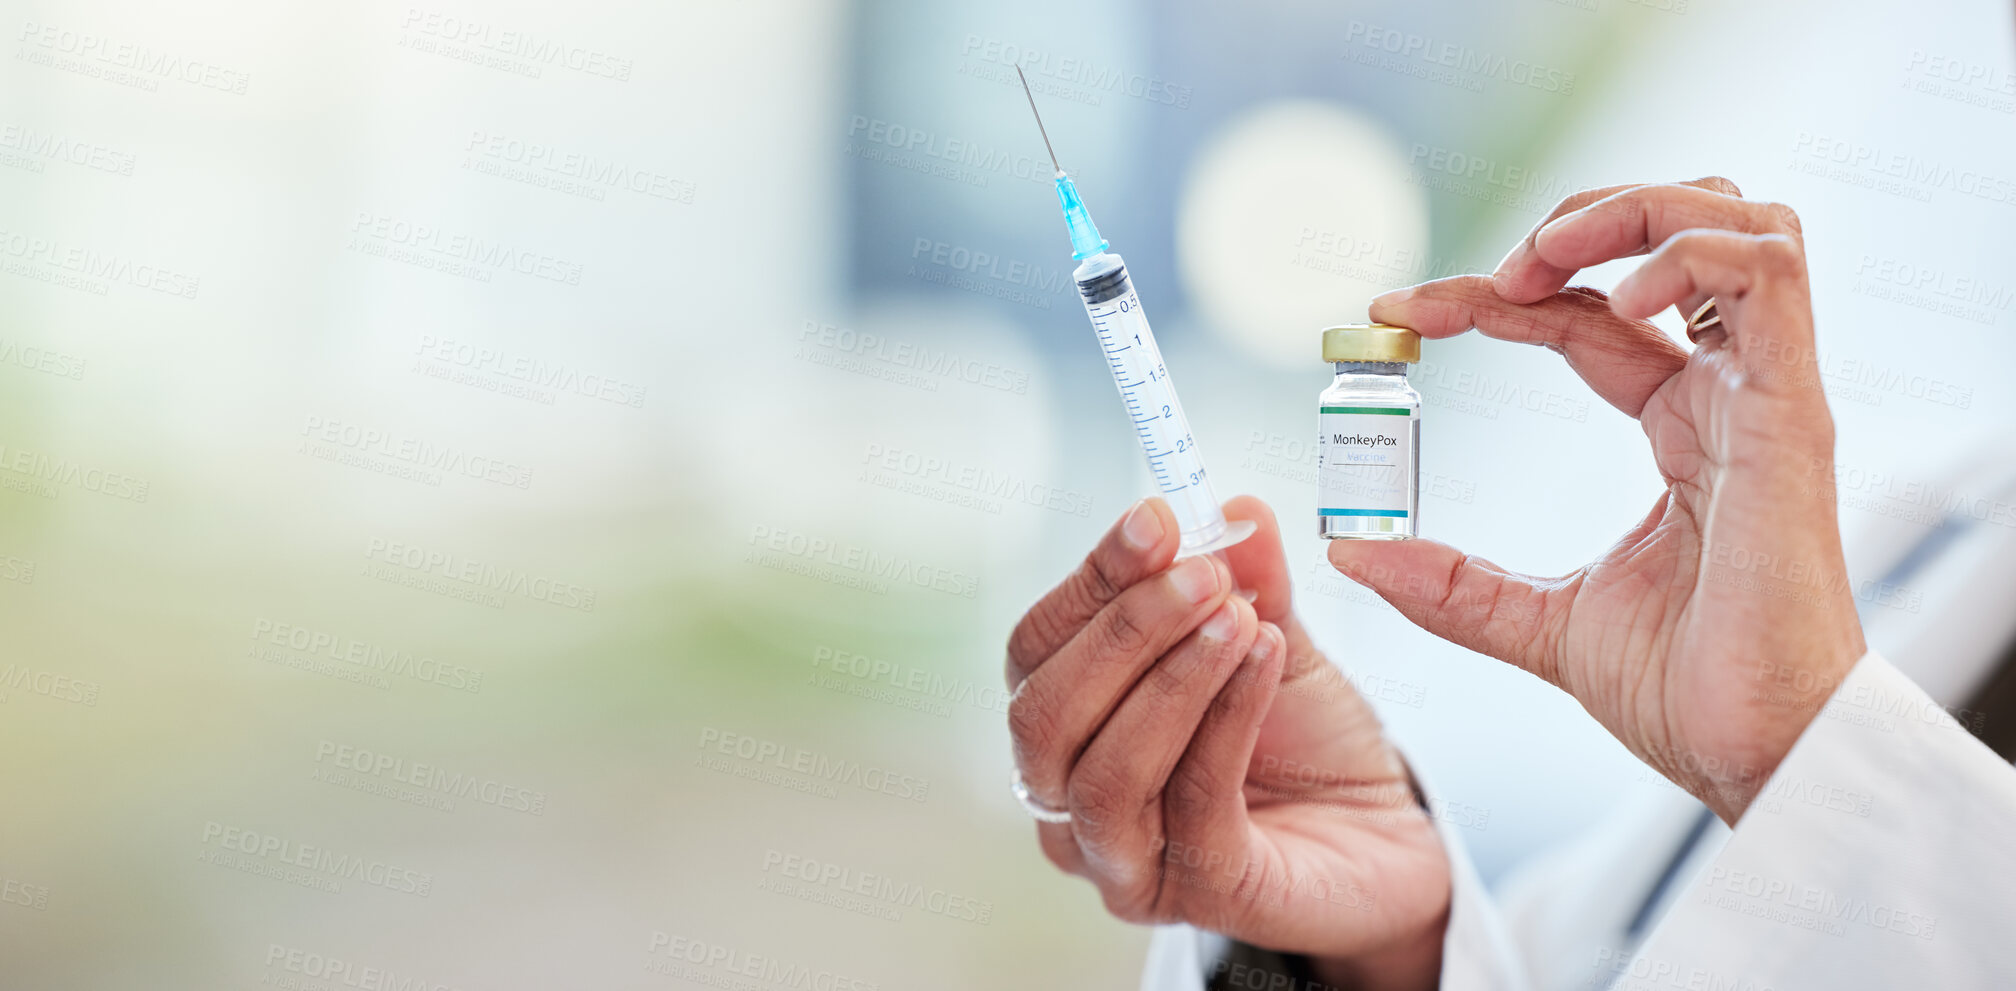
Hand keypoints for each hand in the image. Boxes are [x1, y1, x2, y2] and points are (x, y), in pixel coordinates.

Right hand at [1007, 497, 1448, 989]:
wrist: (1387, 833)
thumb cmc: (1308, 742)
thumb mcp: (1271, 638)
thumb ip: (1246, 581)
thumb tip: (1234, 507)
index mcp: (1070, 727)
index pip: (1036, 650)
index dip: (1089, 581)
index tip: (1156, 519)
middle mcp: (1072, 803)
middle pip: (1042, 717)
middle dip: (1122, 632)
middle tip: (1204, 573)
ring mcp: (1128, 861)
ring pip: (1103, 774)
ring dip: (1171, 679)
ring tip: (1242, 617)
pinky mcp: (1201, 894)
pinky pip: (1194, 804)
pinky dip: (1227, 718)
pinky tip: (1267, 658)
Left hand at [1335, 177, 1866, 823]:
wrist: (1755, 754)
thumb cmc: (1682, 690)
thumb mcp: (1534, 623)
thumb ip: (1448, 582)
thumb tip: (1350, 551)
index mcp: (1677, 426)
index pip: (1580, 318)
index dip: (1490, 298)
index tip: (1395, 313)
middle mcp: (1726, 393)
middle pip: (1669, 238)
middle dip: (1573, 225)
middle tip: (1485, 276)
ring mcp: (1765, 393)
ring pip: (1734, 222)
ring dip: (1630, 213)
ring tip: (1538, 265)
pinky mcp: (1792, 410)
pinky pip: (1767, 274)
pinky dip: (1683, 258)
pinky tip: (1609, 304)